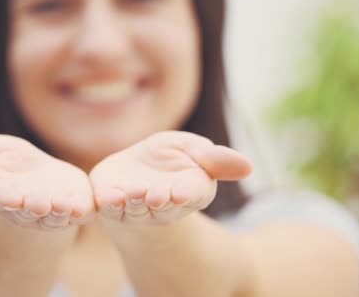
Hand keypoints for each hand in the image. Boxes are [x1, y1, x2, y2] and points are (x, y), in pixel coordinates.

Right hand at [0, 135, 94, 230]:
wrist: (36, 178)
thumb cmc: (5, 164)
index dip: (4, 197)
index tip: (9, 198)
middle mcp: (22, 207)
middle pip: (27, 209)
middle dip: (33, 207)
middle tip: (40, 204)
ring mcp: (49, 210)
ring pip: (54, 214)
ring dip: (59, 212)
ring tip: (65, 206)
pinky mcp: (74, 206)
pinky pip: (79, 211)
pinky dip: (82, 210)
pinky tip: (86, 207)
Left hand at [90, 131, 251, 225]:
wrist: (134, 170)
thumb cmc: (168, 157)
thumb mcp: (191, 148)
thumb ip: (214, 158)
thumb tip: (249, 166)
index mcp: (191, 191)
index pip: (192, 194)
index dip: (186, 193)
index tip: (182, 191)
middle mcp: (165, 206)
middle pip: (164, 206)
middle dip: (160, 200)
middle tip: (157, 195)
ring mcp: (137, 209)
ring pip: (137, 210)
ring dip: (134, 203)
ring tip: (132, 193)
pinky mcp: (111, 205)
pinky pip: (111, 208)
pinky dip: (110, 204)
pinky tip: (109, 196)